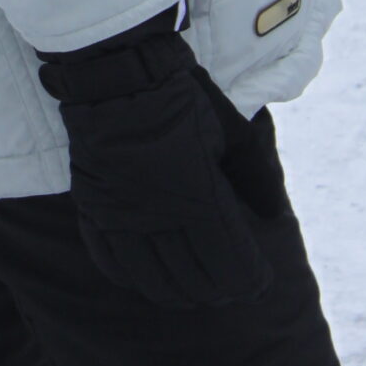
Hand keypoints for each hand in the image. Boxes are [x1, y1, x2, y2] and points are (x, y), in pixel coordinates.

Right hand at [37, 18, 284, 309]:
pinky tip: (146, 278)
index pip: (230, 263)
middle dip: (219, 290)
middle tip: (231, 288)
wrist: (117, 72)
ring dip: (178, 293)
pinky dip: (131, 277)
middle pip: (194, 279)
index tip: (259, 281)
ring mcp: (121, 214)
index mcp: (199, 195)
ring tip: (194, 291)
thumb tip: (273, 216)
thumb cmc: (182, 98)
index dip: (250, 281)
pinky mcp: (93, 208)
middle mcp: (159, 214)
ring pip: (152, 280)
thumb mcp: (231, 133)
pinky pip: (109, 261)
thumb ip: (256, 178)